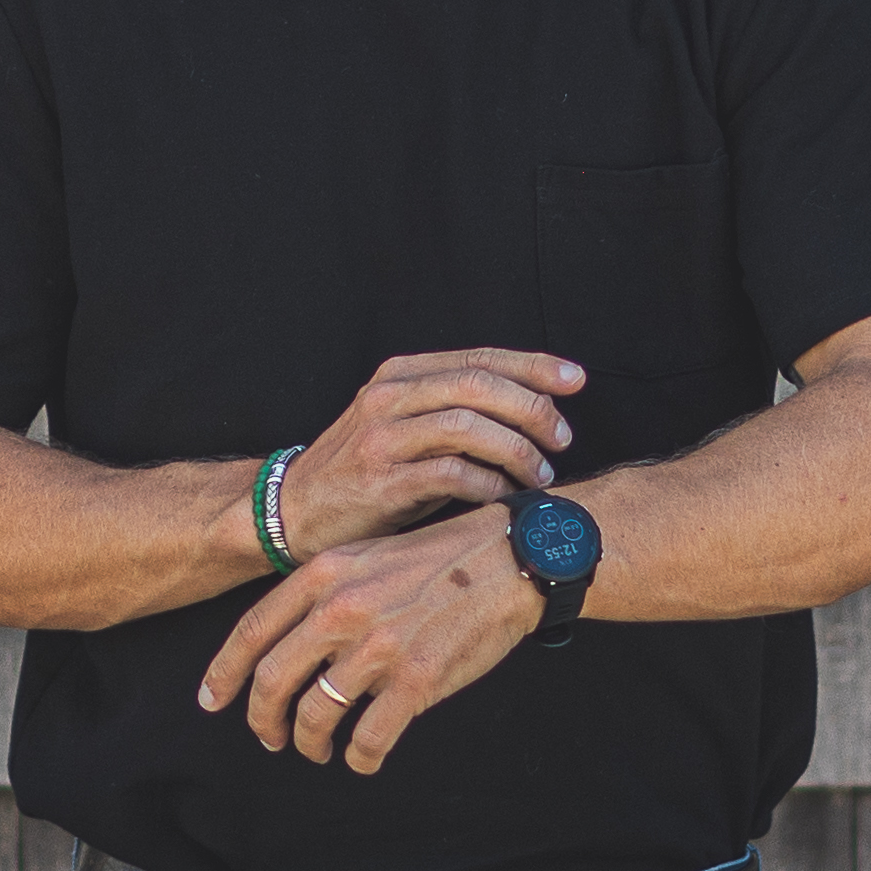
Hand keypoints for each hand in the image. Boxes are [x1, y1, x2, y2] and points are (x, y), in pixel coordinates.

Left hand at [201, 505, 542, 773]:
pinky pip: (370, 738)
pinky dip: (361, 757)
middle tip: (269, 738)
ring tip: (318, 748)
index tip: (212, 702)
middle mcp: (342, 609)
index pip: (252, 632)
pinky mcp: (418, 679)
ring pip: (317, 716)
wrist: (511, 558)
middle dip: (263, 720)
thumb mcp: (368, 556)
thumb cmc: (441, 559)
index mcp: (324, 575)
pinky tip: (364, 757)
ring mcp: (379, 646)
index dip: (224, 674)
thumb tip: (289, 645)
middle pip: (273, 681)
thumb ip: (324, 593)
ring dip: (311, 742)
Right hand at [276, 348, 580, 550]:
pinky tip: (505, 496)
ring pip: (469, 427)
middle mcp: (389, 397)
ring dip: (518, 450)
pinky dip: (490, 484)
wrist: (294, 512)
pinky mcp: (381, 482)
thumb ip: (452, 410)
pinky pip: (452, 474)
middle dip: (532, 409)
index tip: (576, 379)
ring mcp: (382, 438)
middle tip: (561, 438)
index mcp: (400, 375)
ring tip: (541, 473)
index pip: (479, 358)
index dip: (533, 365)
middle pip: (479, 386)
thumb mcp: (401, 425)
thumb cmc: (363, 472)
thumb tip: (534, 409)